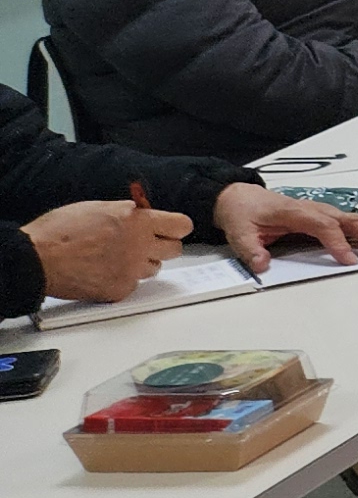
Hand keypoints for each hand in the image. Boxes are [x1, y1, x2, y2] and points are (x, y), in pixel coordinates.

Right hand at [23, 200, 192, 302]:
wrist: (37, 259)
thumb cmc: (59, 231)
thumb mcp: (98, 208)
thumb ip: (127, 212)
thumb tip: (143, 213)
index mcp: (137, 221)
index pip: (182, 226)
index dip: (176, 227)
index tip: (172, 229)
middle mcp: (140, 246)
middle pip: (175, 250)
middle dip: (162, 246)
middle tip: (146, 244)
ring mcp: (131, 270)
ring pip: (153, 269)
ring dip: (142, 263)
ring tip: (117, 257)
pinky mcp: (120, 290)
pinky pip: (133, 285)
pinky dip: (123, 279)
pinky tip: (104, 272)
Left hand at [214, 185, 357, 274]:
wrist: (242, 198)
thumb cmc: (245, 214)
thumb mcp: (239, 233)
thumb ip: (251, 249)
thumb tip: (262, 265)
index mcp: (297, 213)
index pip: (324, 227)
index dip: (339, 243)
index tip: (351, 261)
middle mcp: (318, 210)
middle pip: (353, 221)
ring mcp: (327, 212)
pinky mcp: (331, 217)